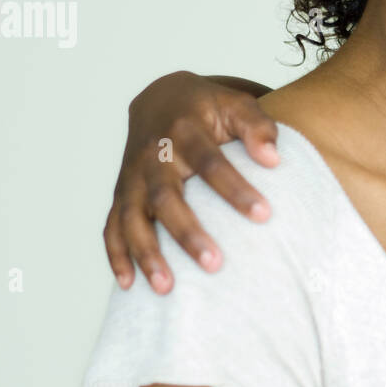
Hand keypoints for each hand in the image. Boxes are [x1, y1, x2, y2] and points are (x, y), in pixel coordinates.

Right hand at [103, 71, 278, 292]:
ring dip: (146, 253)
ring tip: (166, 288)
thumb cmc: (209, 108)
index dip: (235, 188)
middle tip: (215, 264)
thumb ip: (257, 126)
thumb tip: (274, 159)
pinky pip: (111, 227)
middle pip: (165, 196)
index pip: (210, 161)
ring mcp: (132, 176)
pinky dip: (116, 255)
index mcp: (184, 129)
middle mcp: (152, 154)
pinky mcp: (121, 193)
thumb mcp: (236, 103)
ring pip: (132, 217)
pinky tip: (128, 284)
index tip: (264, 215)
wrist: (160, 98)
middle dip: (187, 232)